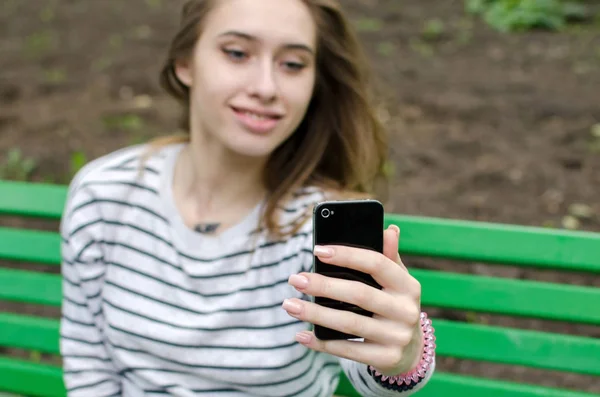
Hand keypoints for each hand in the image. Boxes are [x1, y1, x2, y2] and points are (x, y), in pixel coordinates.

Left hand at [282, 225, 423, 375]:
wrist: (411, 352)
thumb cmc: (394, 306)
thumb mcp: (397, 282)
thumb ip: (389, 257)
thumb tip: (389, 229)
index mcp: (408, 285)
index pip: (376, 264)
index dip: (347, 255)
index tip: (317, 251)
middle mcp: (406, 311)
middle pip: (359, 294)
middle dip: (323, 286)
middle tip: (295, 279)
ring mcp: (397, 337)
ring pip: (350, 323)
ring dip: (315, 314)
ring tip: (289, 305)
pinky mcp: (386, 359)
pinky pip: (348, 351)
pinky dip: (322, 342)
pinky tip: (302, 334)